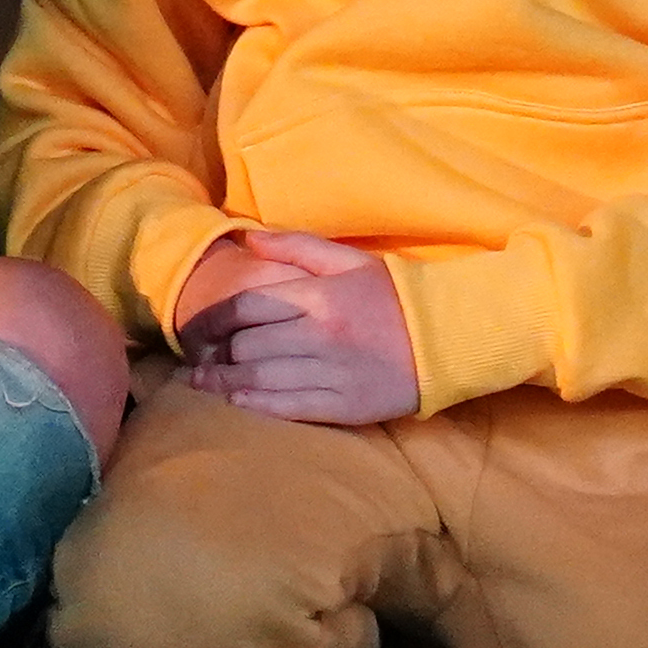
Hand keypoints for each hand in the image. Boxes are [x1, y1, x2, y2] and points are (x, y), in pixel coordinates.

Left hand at [175, 227, 421, 424]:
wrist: (448, 335)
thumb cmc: (393, 295)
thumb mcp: (350, 261)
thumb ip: (297, 246)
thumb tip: (248, 240)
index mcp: (320, 295)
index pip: (248, 306)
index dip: (214, 320)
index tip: (198, 329)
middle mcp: (322, 333)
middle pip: (248, 345)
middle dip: (217, 354)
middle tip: (199, 360)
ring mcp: (333, 371)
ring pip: (262, 379)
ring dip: (226, 384)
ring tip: (205, 385)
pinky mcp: (345, 404)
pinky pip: (290, 407)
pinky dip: (257, 406)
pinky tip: (238, 403)